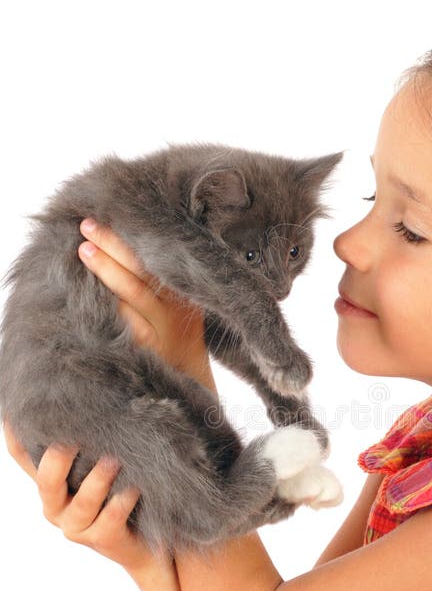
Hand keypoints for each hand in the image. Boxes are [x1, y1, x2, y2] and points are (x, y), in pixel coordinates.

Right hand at [3, 420, 156, 573]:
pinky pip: (110, 518)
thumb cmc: (121, 495)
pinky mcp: (102, 539)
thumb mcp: (100, 466)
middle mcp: (56, 506)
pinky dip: (122, 501)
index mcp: (51, 484)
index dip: (15, 431)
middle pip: (46, 481)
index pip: (21, 455)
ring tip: (115, 461)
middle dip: (59, 458)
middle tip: (74, 439)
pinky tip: (135, 489)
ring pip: (83, 502)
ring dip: (98, 480)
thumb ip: (91, 441)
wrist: (147, 542)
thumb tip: (92, 395)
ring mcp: (77, 526)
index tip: (17, 407)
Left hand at [78, 219, 214, 388]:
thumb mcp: (184, 303)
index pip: (162, 256)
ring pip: (134, 293)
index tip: (117, 211)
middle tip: (89, 225)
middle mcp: (177, 308)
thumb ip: (166, 277)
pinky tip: (85, 291)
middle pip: (146, 269)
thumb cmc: (178, 332)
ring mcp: (162, 331)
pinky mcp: (147, 350)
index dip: (141, 234)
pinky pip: (124, 322)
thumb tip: (134, 234)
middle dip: (116, 244)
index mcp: (186, 291)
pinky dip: (105, 304)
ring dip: (107, 270)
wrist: (188, 378)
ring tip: (84, 250)